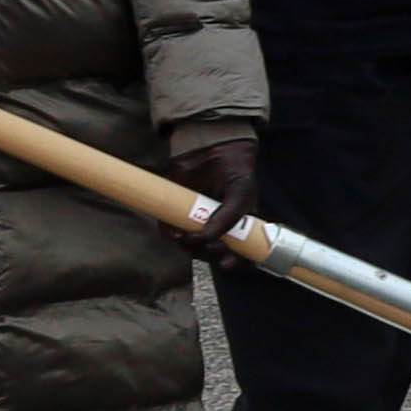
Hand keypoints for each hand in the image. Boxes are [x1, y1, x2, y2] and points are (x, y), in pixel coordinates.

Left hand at [164, 131, 259, 261]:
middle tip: (210, 246)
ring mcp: (194, 222)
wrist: (211, 147)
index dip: (231, 261)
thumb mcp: (241, 193)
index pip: (235, 252)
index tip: (226, 263)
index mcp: (236, 226)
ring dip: (191, 249)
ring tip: (191, 239)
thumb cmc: (234, 170)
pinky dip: (171, 236)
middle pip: (212, 252)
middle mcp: (215, 227)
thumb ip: (229, 217)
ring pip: (191, 248)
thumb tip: (209, 239)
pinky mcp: (173, 214)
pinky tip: (177, 235)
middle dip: (210, 254)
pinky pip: (169, 232)